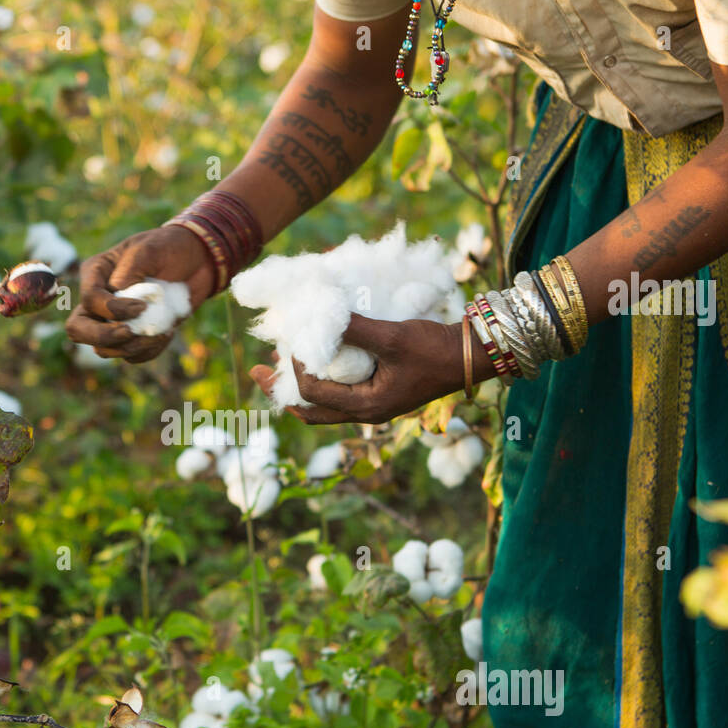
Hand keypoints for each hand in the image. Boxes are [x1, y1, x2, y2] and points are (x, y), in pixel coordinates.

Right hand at [65, 227, 216, 363]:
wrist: (196, 262)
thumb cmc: (169, 248)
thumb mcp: (149, 250)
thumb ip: (130, 270)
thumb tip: (115, 294)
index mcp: (96, 274)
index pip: (89, 300)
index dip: (112, 310)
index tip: (142, 306)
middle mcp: (99, 300)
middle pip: (79, 330)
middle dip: (104, 337)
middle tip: (131, 334)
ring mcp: (114, 321)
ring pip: (104, 349)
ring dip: (133, 347)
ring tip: (162, 332)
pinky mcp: (133, 335)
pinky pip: (131, 355)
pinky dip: (149, 351)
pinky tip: (167, 333)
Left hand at [249, 314, 492, 424]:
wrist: (470, 356)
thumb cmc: (434, 348)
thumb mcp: (392, 336)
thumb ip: (354, 329)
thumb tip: (319, 315)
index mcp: (366, 407)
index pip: (313, 393)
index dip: (294, 368)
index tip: (290, 340)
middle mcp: (365, 413)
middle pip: (309, 412)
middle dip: (281, 391)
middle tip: (256, 371)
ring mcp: (372, 406)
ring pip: (322, 405)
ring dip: (298, 386)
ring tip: (276, 363)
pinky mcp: (379, 394)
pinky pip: (338, 394)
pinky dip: (320, 380)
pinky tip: (314, 359)